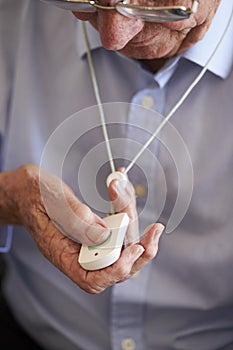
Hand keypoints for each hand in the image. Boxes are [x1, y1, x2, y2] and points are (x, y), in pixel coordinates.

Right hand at [0, 164, 163, 292]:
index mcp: (61, 253)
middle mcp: (76, 251)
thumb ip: (75, 219)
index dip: (117, 269)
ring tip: (129, 195)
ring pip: (119, 244)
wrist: (23, 189)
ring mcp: (85, 239)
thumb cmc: (30, 194)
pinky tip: (121, 187)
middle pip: (115, 264)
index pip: (92, 279)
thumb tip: (103, 235)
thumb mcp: (50, 201)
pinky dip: (123, 207)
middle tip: (155, 229)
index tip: (134, 249)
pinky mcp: (92, 226)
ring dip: (132, 222)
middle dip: (139, 247)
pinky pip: (114, 225)